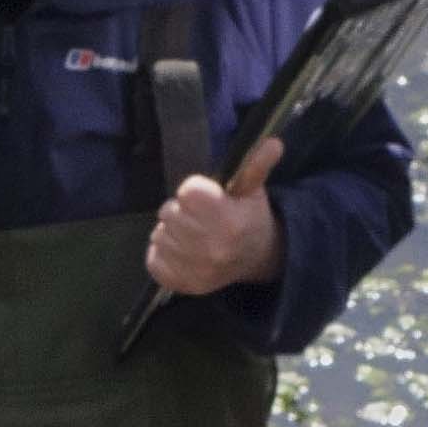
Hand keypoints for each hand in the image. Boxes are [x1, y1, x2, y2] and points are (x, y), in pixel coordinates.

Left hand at [146, 136, 285, 297]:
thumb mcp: (252, 189)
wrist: (255, 258)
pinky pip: (153, 260)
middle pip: (168, 213)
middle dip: (180, 211)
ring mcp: (196, 269)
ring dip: (170, 233)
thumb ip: (256, 165)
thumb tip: (274, 143)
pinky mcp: (183, 284)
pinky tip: (182, 252)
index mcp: (228, 220)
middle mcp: (212, 247)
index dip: (194, 191)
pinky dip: (162, 255)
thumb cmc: (248, 216)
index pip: (187, 192)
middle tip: (198, 218)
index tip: (206, 198)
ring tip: (191, 235)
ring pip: (158, 236)